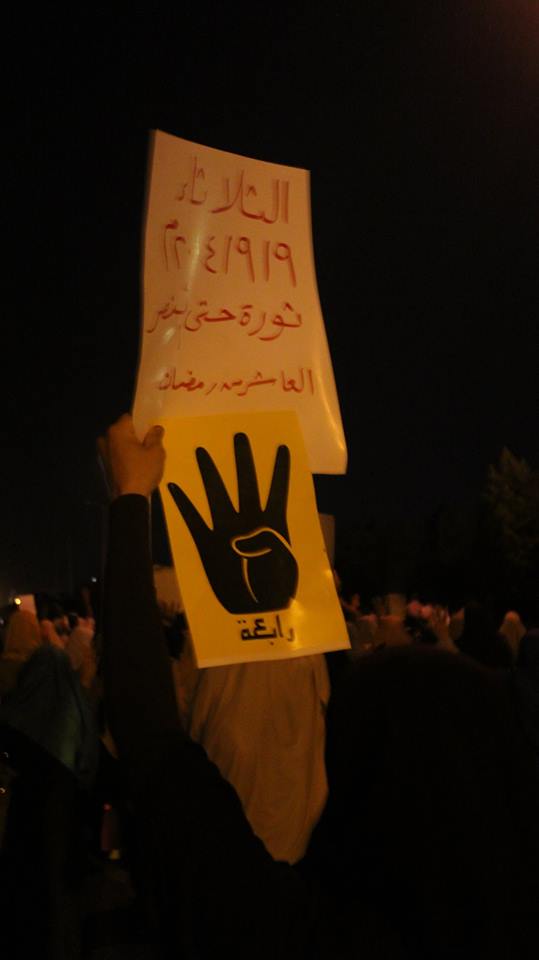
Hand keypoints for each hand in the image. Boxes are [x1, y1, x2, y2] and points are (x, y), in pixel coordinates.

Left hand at [98, 414, 164, 498]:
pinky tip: (135, 464)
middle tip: (150, 444)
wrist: (129, 498)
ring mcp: (103, 452)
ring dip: (130, 445)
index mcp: (117, 431)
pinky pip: (117, 453)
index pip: (130, 417)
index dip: (142, 423)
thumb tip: (156, 428)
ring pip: (120, 442)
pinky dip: (125, 455)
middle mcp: (106, 438)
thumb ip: (155, 436)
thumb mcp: (155, 452)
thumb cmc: (142, 471)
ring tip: (143, 456)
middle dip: (136, 434)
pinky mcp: (104, 464)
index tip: (151, 432)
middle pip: (124, 430)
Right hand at [168, 433, 297, 613]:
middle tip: (239, 435)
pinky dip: (184, 506)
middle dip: (243, 460)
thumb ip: (267, 543)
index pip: (277, 490)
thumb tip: (242, 538)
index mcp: (271, 523)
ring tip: (202, 452)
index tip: (284, 447)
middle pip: (245, 483)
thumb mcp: (281, 561)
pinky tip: (174, 489)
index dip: (281, 470)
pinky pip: (194, 522)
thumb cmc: (275, 586)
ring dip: (211, 475)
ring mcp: (227, 531)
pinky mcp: (209, 546)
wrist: (256, 610)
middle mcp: (248, 521)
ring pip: (218, 495)